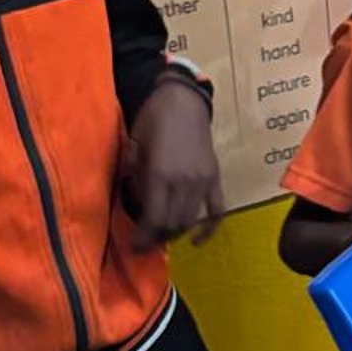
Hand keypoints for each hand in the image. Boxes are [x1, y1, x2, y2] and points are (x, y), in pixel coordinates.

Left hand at [126, 79, 225, 248]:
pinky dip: (208, 228)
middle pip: (172, 224)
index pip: (154, 219)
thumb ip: (136, 180)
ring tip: (163, 236)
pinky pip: (216, 210)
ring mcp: (203, 180)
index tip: (135, 248)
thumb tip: (137, 206)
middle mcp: (184, 182)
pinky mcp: (214, 177)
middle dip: (157, 238)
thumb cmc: (152, 121)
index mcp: (160, 175)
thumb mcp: (134, 149)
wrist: (182, 101)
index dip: (144, 239)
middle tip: (145, 244)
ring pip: (191, 220)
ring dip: (176, 232)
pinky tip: (197, 239)